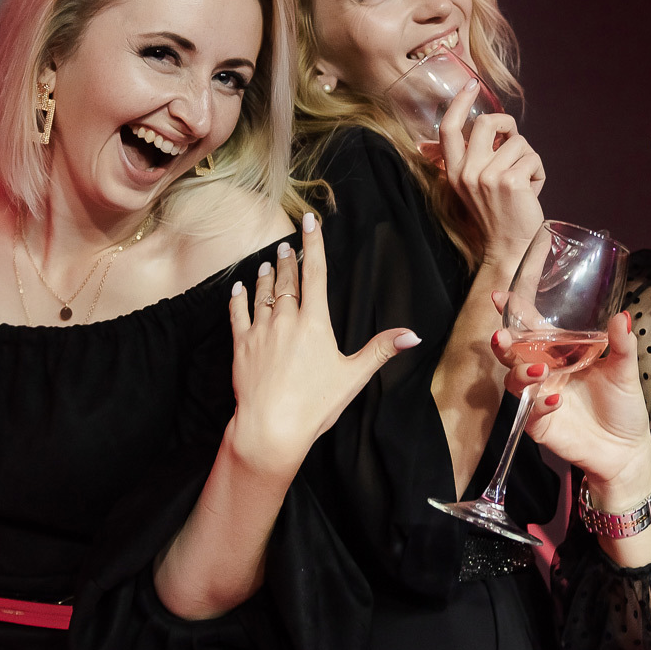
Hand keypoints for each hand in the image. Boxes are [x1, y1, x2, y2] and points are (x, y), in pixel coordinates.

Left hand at [226, 212, 420, 474]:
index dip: (313, 244)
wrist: (270, 428)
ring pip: (264, 294)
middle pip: (289, 281)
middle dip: (289, 260)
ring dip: (267, 276)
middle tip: (287, 244)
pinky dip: (239, 298)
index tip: (309, 221)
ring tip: (267, 262)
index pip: (315, 274)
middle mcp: (286, 320)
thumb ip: (380, 350)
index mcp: (315, 323)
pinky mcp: (242, 347)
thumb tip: (412, 334)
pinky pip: (238, 315)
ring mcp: (261, 332)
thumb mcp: (353, 377)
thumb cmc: (315, 404)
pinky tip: (239, 288)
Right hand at [437, 89, 544, 263]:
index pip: (450, 129)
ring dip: (528, 159)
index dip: (459, 103)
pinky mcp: (511, 181)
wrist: (509, 247)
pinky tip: (532, 191)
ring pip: (518, 142)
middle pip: (487, 123)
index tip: (471, 86)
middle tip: (513, 140)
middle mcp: (468, 172)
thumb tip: (441, 140)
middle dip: (507, 125)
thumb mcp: (469, 186)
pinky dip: (539, 173)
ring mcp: (488, 176)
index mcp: (455, 171)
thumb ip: (463, 160)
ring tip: (524, 182)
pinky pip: (533, 158)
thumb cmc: (496, 214)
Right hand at [488, 310, 650, 497]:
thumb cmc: (623, 406)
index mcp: (561, 354)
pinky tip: (556, 400)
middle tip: (502, 337)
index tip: (500, 297)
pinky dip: (541, 404)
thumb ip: (622, 344)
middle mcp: (546, 373)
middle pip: (514, 354)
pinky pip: (531, 411)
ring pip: (515, 381)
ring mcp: (540, 398)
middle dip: (504, 343)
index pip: (533, 329)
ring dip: (522, 373)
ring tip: (540, 370)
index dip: (515, 312)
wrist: (626, 449)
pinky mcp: (541, 424)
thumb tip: (622, 315)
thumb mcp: (625, 371)